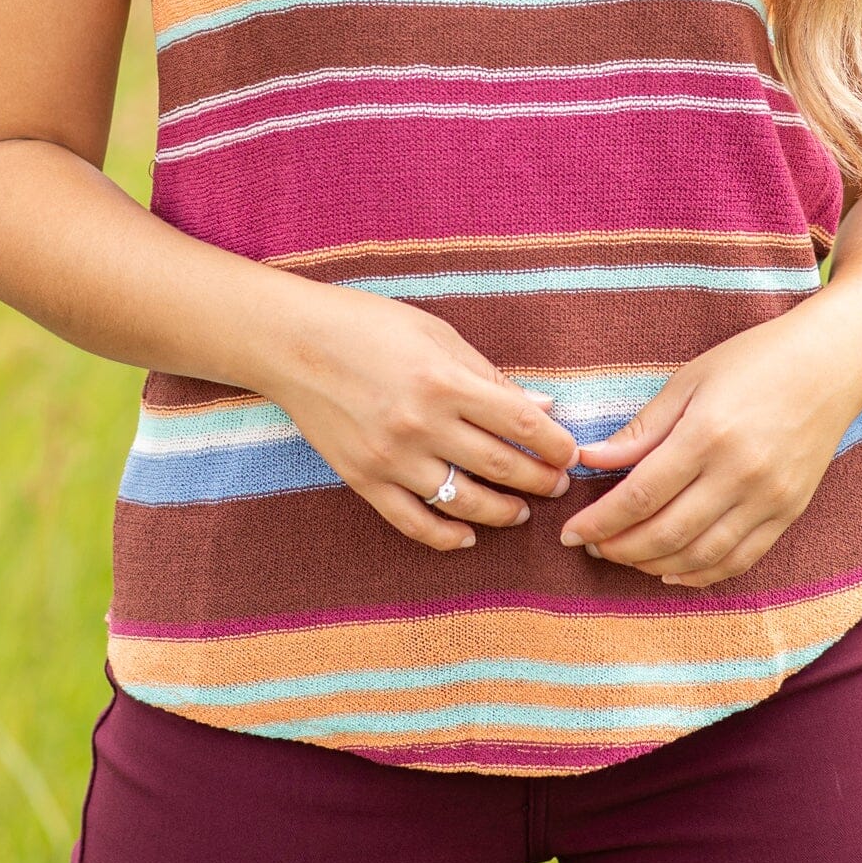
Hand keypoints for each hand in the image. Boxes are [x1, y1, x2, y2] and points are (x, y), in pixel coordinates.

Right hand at [271, 286, 576, 550]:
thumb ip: (489, 375)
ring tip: (519, 511)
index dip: (555, 445)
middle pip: (501, 466)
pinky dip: (447, 536)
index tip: (570, 454)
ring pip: (464, 502)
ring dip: (503, 512)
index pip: (522, 423)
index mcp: (445, 380)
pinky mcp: (363, 479)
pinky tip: (468, 536)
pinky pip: (414, 522)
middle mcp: (422, 424)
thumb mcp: (436, 334)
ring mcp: (391, 457)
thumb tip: (543, 407)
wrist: (291, 342)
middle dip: (539, 481)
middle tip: (556, 486)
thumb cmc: (368, 325)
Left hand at [557, 309, 861, 585]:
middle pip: (666, 533)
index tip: (570, 533)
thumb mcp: (689, 380)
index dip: (600, 521)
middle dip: (619, 548)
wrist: (830, 365)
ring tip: (624, 557)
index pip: (641, 495)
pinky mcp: (789, 513)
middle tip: (591, 547)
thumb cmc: (753, 361)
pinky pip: (740, 559)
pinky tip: (672, 571)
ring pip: (701, 555)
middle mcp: (740, 474)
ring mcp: (769, 499)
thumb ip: (642, 429)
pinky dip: (702, 573)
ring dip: (654, 565)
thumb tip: (590, 458)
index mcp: (707, 435)